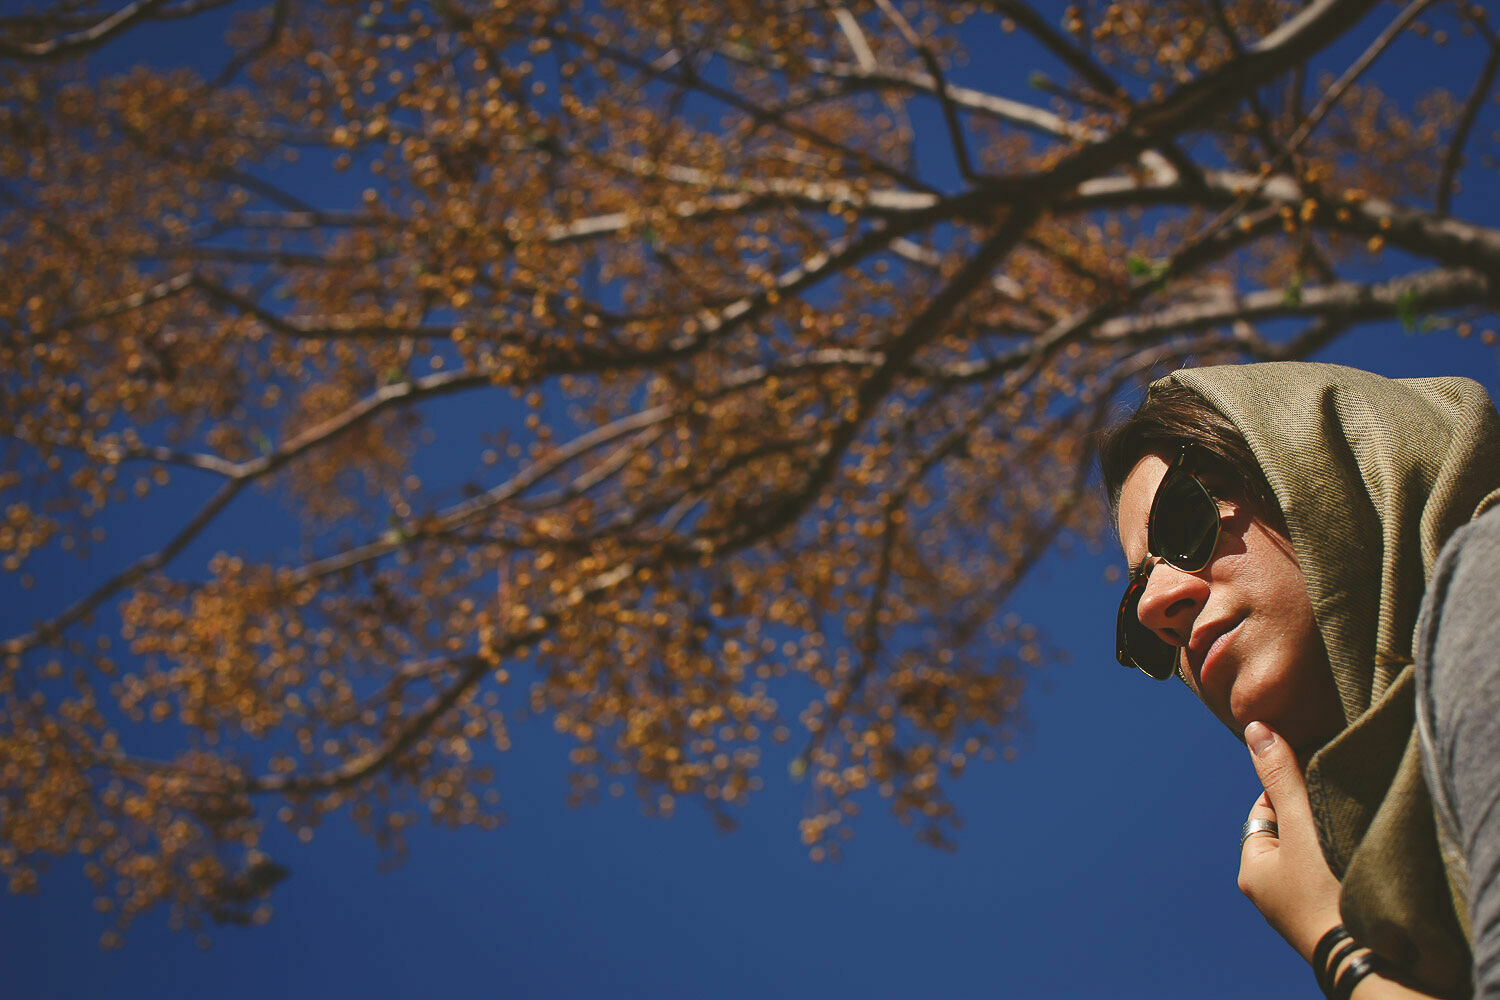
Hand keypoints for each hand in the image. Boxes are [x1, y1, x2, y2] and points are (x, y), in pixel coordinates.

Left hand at [1238, 720, 1343, 962]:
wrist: (1367, 959)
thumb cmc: (1326, 892)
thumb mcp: (1301, 824)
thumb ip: (1282, 776)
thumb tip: (1255, 726)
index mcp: (1252, 869)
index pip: (1265, 810)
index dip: (1289, 788)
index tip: (1317, 775)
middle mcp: (1271, 891)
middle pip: (1290, 832)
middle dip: (1312, 813)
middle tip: (1340, 801)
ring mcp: (1300, 908)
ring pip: (1312, 854)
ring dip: (1329, 837)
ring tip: (1352, 828)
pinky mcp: (1329, 918)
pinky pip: (1331, 876)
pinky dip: (1342, 860)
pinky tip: (1360, 854)